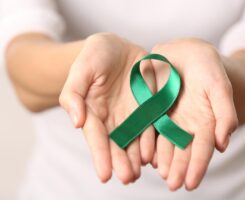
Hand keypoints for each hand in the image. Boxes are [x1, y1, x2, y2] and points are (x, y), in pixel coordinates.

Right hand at [59, 33, 155, 183]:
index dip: (101, 156)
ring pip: (136, 140)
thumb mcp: (81, 70)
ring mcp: (133, 114)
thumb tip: (76, 122)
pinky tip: (158, 153)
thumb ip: (73, 95)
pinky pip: (153, 125)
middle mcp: (114, 118)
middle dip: (122, 162)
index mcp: (94, 113)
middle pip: (118, 144)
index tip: (105, 175)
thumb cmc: (94, 57)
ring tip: (142, 170)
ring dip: (139, 157)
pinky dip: (155, 140)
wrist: (117, 47)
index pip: (97, 137)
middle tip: (128, 178)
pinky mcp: (149, 106)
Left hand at [150, 38, 237, 190]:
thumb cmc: (208, 68)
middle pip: (182, 150)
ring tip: (159, 173)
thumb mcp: (220, 87)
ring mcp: (168, 117)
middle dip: (178, 168)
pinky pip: (149, 127)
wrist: (188, 52)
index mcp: (204, 121)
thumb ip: (225, 113)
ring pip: (165, 142)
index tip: (191, 183)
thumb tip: (224, 144)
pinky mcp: (152, 108)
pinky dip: (148, 140)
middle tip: (172, 184)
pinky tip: (144, 152)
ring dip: (162, 159)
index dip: (198, 166)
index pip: (202, 148)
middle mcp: (186, 124)